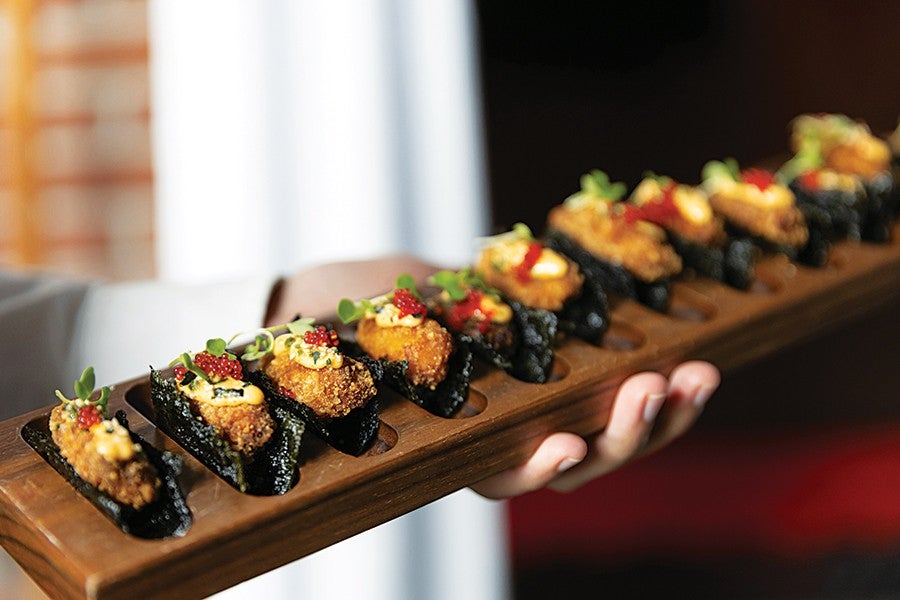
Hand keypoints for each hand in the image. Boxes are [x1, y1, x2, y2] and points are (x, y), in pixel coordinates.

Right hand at [266, 256, 719, 498]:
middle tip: (649, 388)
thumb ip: (392, 336)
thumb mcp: (363, 330)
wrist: (356, 299)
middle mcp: (507, 438)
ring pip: (617, 437)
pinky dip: (662, 381)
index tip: (564, 444)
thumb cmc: (344, 325)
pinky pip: (624, 393)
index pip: (501, 477)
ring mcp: (545, 408)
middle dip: (624, 435)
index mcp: (458, 444)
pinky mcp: (571, 374)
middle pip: (580, 464)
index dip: (535, 470)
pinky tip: (693, 354)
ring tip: (697, 375)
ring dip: (662, 414)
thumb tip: (402, 311)